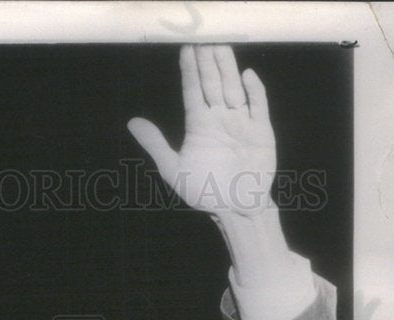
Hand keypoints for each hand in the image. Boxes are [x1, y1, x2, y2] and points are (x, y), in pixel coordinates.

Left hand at [128, 45, 275, 216]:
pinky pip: (258, 106)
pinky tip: (246, 75)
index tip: (186, 48)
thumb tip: (133, 122)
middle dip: (208, 61)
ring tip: (221, 44)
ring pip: (233, 88)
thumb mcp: (174, 170)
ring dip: (227, 68)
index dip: (189, 70)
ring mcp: (241, 122)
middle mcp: (220, 118)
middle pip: (213, 83)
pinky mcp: (261, 131)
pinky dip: (254, 90)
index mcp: (199, 125)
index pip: (193, 91)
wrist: (235, 210)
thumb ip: (156, 145)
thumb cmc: (204, 192)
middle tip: (204, 35)